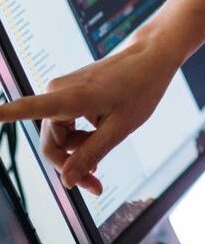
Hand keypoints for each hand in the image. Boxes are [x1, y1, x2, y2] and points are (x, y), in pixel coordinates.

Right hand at [0, 35, 176, 193]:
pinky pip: (67, 123)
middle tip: (96, 186)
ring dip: (77, 153)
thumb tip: (66, 182)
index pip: (26, 109)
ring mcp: (63, 90)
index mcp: (70, 98)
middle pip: (52, 142)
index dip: (4, 114)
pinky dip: (81, 138)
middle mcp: (58, 91)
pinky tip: (99, 145)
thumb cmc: (140, 88)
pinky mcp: (70, 92)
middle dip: (70, 166)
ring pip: (60, 135)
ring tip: (102, 166)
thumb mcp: (121, 128)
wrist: (151, 57)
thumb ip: (91, 154)